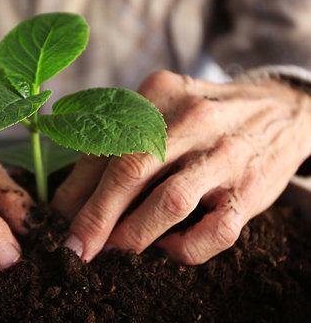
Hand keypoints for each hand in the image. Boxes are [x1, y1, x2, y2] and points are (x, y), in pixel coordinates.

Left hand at [52, 70, 310, 263]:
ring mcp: (224, 154)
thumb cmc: (203, 117)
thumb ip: (119, 146)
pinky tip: (167, 247)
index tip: (62, 215)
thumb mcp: (161, 111)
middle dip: (95, 216)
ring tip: (115, 248)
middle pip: (131, 170)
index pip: (105, 145)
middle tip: (75, 246)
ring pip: (170, 202)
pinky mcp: (251, 190)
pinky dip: (183, 249)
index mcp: (159, 94)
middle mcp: (192, 120)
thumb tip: (72, 200)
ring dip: (133, 234)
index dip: (77, 187)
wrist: (280, 109)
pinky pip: (214, 232)